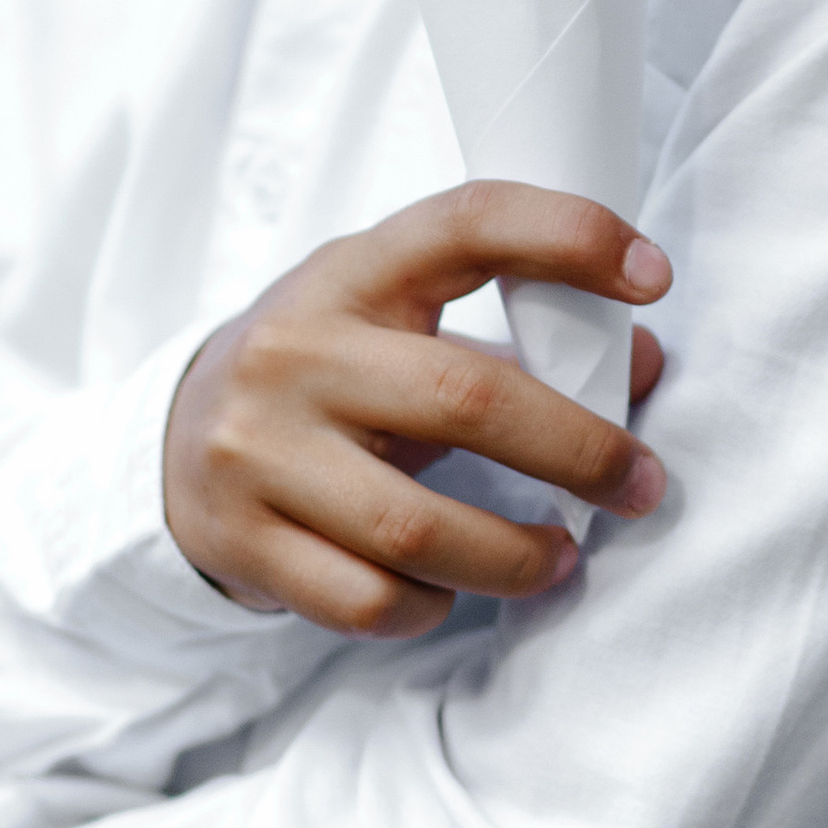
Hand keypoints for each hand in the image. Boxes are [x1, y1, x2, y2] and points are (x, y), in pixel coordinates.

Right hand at [164, 182, 672, 639]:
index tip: (653, 276)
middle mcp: (296, 351)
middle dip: (579, 451)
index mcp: (352, 273)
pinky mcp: (243, 541)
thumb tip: (642, 365)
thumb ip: (513, 338)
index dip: (567, 236)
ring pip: (415, 527)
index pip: (466, 223)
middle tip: (641, 484)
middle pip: (466, 399)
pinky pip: (365, 599)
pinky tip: (449, 591)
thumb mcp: (399, 323)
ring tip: (561, 557)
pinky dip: (427, 605)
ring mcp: (259, 450)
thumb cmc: (326, 373)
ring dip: (514, 555)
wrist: (174, 443)